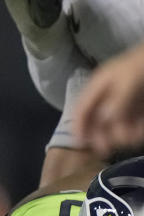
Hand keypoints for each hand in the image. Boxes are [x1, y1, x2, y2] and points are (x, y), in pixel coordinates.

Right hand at [74, 42, 143, 156]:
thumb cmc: (142, 66)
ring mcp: (124, 101)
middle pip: (97, 119)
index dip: (78, 125)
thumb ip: (116, 101)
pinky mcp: (138, 107)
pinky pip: (132, 122)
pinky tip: (139, 132)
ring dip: (121, 134)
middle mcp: (108, 95)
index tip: (80, 143)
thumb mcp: (128, 82)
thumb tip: (104, 120)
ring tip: (132, 137)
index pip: (81, 108)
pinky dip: (134, 130)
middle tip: (108, 149)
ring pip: (116, 124)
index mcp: (98, 85)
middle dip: (101, 134)